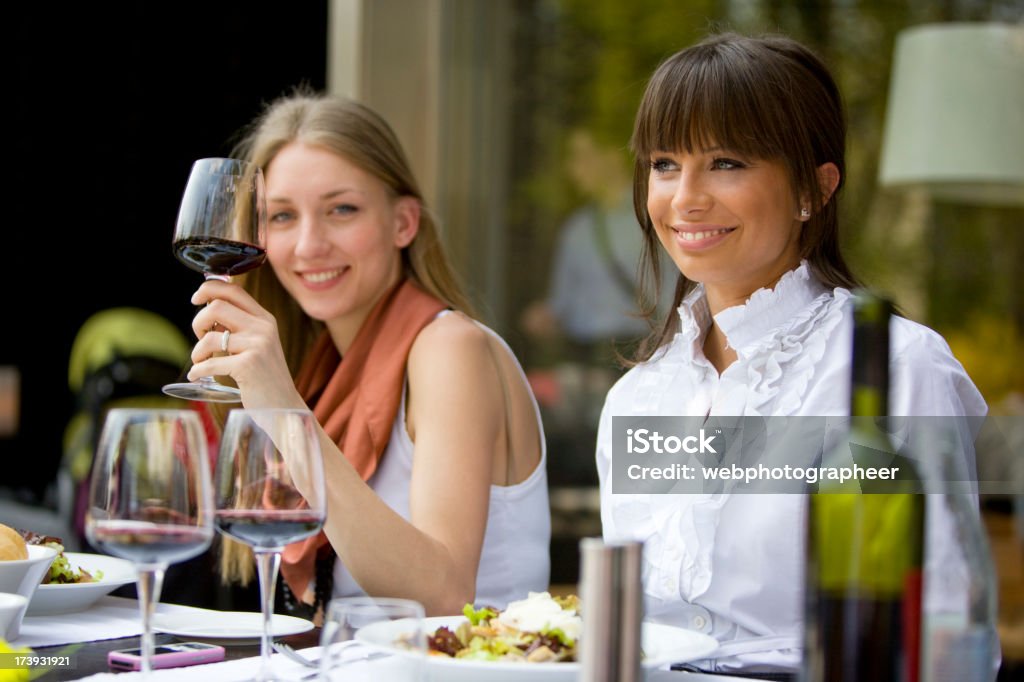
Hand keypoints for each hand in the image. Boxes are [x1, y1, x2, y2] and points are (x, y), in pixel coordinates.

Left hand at [187, 279, 305, 409]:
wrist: (284, 406)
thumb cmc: (265, 376)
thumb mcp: (259, 344)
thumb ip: (241, 325)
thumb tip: (208, 309)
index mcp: (265, 319)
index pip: (233, 290)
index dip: (209, 289)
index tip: (196, 299)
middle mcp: (263, 328)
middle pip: (216, 307)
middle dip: (198, 322)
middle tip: (200, 338)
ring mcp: (257, 346)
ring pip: (209, 337)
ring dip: (196, 351)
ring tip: (200, 361)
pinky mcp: (249, 366)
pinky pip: (210, 363)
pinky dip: (197, 370)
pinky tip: (197, 375)